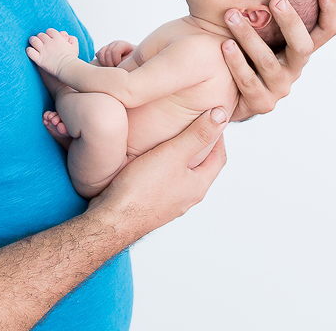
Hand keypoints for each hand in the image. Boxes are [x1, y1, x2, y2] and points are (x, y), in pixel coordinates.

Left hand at [27, 28, 80, 76]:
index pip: (49, 31)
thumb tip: (66, 36)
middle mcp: (49, 42)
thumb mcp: (75, 47)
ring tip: (33, 44)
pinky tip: (30, 52)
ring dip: (33, 41)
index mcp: (57, 38)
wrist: (68, 68)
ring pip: (33, 40)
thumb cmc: (72, 58)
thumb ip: (72, 39)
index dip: (48, 34)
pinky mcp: (39, 59)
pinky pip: (30, 51)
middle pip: (40, 35)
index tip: (49, 38)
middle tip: (40, 42)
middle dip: (40, 37)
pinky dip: (29, 51)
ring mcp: (43, 50)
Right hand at [88, 108, 228, 237]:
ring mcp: (169, 203)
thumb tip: (221, 117)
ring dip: (180, 157)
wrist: (113, 219)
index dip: (218, 136)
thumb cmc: (142, 190)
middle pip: (202, 167)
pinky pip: (164, 182)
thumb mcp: (174, 154)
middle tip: (192, 125)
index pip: (219, 158)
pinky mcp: (151, 204)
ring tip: (170, 139)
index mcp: (198, 186)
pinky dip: (163, 167)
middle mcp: (187, 197)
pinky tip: (149, 160)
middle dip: (200, 146)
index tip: (212, 119)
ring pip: (181, 175)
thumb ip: (197, 135)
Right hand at [95, 40, 133, 66]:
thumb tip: (117, 66)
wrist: (133, 59)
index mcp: (123, 44)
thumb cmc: (134, 62)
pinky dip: (100, 61)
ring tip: (111, 68)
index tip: (120, 66)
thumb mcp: (132, 61)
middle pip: (107, 53)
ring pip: (101, 54)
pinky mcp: (103, 50)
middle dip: (110, 64)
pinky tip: (107, 66)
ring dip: (104, 63)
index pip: (115, 51)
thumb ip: (125, 62)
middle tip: (116, 69)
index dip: (116, 61)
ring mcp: (108, 46)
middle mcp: (115, 43)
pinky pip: (98, 54)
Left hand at [222, 0, 335, 120]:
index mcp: (298, 47)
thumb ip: (260, 4)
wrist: (220, 89)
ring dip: (250, 37)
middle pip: (304, 46)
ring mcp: (279, 87)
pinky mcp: (261, 103)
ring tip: (232, 16)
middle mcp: (294, 67)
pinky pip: (249, 82)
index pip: (327, 31)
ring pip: (269, 62)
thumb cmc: (238, 47)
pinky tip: (225, 46)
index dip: (331, 11)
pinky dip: (237, 63)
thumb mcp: (254, 26)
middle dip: (291, 22)